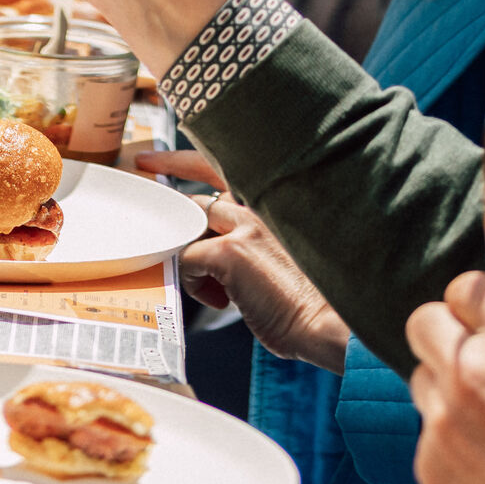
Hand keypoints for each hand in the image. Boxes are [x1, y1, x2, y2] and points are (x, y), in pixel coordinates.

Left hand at [135, 150, 349, 371]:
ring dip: (191, 256)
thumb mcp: (289, 251)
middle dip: (172, 213)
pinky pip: (188, 260)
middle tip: (159, 229)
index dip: (181, 161)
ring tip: (213, 284)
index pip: (219, 166)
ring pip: (190, 228)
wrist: (332, 322)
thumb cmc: (315, 297)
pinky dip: (196, 283)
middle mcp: (260, 203)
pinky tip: (221, 300)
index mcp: (274, 200)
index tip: (152, 160)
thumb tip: (219, 248)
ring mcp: (243, 225)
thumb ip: (256, 238)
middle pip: (197, 199)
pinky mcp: (229, 252)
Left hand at [406, 274, 484, 483]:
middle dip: (448, 332)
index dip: (480, 303)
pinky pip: (429, 430)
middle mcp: (472, 372)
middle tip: (477, 357)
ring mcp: (445, 419)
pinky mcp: (431, 461)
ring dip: (449, 386)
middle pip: (425, 321)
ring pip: (423, 376)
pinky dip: (453, 437)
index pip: (466, 286)